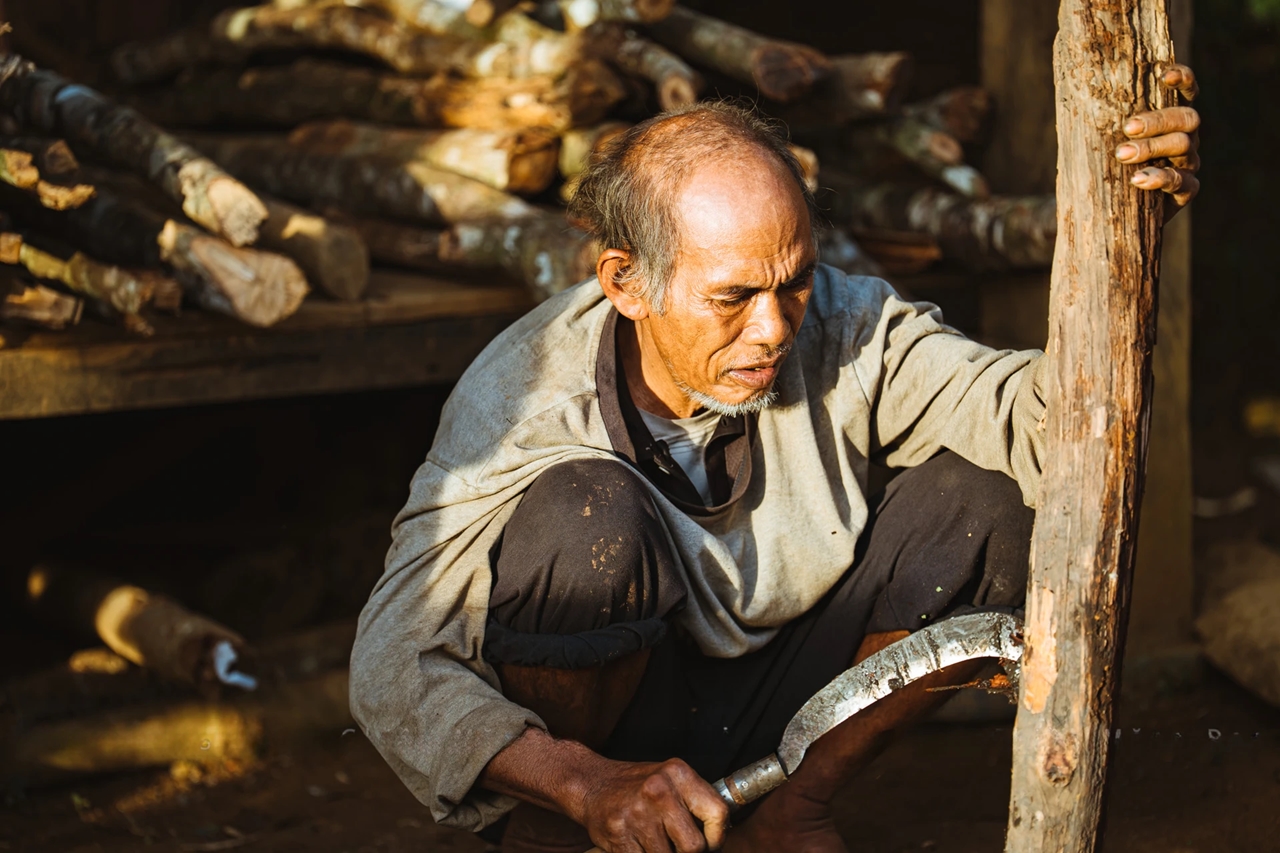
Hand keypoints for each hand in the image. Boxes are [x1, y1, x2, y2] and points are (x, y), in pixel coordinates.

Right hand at [574, 757, 729, 852]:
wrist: (591, 782)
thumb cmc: (636, 785)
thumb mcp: (670, 779)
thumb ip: (695, 802)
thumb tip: (720, 835)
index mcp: (678, 774)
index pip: (718, 813)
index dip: (718, 838)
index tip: (711, 844)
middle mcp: (659, 791)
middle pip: (694, 846)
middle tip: (679, 847)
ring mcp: (637, 814)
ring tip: (656, 842)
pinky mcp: (619, 834)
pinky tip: (639, 845)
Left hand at [1115, 64, 1200, 216]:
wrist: (1112, 209)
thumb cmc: (1105, 167)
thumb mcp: (1102, 141)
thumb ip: (1102, 121)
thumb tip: (1075, 96)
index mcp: (1169, 119)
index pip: (1185, 91)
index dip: (1183, 79)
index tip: (1165, 76)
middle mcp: (1185, 136)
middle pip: (1187, 118)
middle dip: (1158, 120)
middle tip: (1128, 128)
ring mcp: (1189, 163)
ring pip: (1184, 146)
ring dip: (1152, 148)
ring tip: (1123, 155)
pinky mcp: (1186, 190)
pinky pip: (1183, 182)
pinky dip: (1161, 178)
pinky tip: (1139, 180)